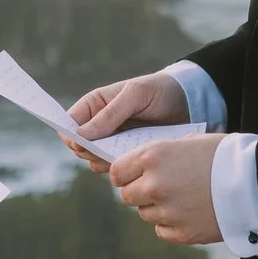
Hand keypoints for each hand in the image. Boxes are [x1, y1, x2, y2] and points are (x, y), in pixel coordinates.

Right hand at [64, 72, 192, 176]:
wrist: (189, 103)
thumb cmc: (159, 90)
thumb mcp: (136, 95)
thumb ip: (110, 114)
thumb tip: (80, 136)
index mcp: (94, 105)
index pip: (68, 125)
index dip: (71, 137)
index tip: (83, 145)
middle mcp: (100, 125)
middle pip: (79, 148)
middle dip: (90, 152)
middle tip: (110, 151)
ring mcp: (114, 142)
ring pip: (95, 161)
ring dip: (107, 162)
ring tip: (128, 153)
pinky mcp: (128, 155)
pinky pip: (117, 167)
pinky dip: (124, 167)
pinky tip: (138, 160)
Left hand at [110, 134, 225, 244]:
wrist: (257, 181)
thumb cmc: (226, 155)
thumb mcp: (189, 143)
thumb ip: (161, 155)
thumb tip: (143, 167)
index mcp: (153, 157)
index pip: (117, 172)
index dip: (126, 174)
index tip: (135, 175)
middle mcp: (154, 185)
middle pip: (128, 196)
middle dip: (140, 192)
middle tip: (161, 187)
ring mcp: (167, 211)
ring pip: (145, 214)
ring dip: (157, 207)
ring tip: (183, 198)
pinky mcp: (182, 233)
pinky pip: (162, 230)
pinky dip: (171, 224)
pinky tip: (190, 212)